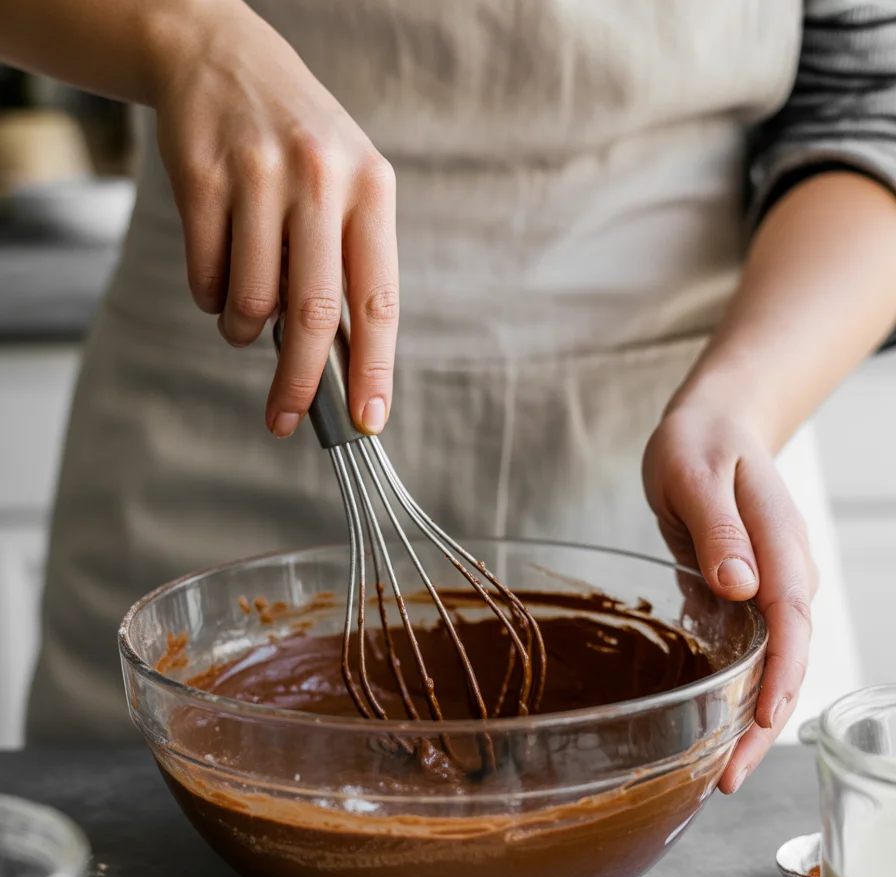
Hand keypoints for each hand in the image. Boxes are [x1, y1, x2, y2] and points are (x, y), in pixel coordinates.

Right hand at [151, 1, 397, 436]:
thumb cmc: (295, 141)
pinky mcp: (201, 176)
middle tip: (285, 419)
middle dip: (301, 383)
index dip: (376, 369)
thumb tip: (344, 363)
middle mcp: (320, 179)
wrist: (217, 55)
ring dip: (244, 330)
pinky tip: (219, 273)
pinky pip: (206, 275)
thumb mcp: (344, 185)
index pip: (379, 299)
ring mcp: (258, 176)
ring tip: (246, 316)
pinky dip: (211, 297)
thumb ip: (348, 264)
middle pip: (314, 314)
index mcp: (371, 190)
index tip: (370, 418)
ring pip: (252, 301)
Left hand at [642, 403, 817, 793]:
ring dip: (750, 719)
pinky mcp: (748, 597)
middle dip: (764, 722)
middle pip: (787, 659)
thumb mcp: (697, 473)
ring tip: (721, 771)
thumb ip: (718, 527)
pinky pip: (750, 653)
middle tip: (729, 778)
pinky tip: (713, 728)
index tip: (764, 720)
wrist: (713, 426)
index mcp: (780, 544)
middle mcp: (785, 574)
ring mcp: (770, 588)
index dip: (781, 673)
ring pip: (771, 665)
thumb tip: (739, 583)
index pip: (792, 619)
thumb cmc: (701, 443)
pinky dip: (736, 693)